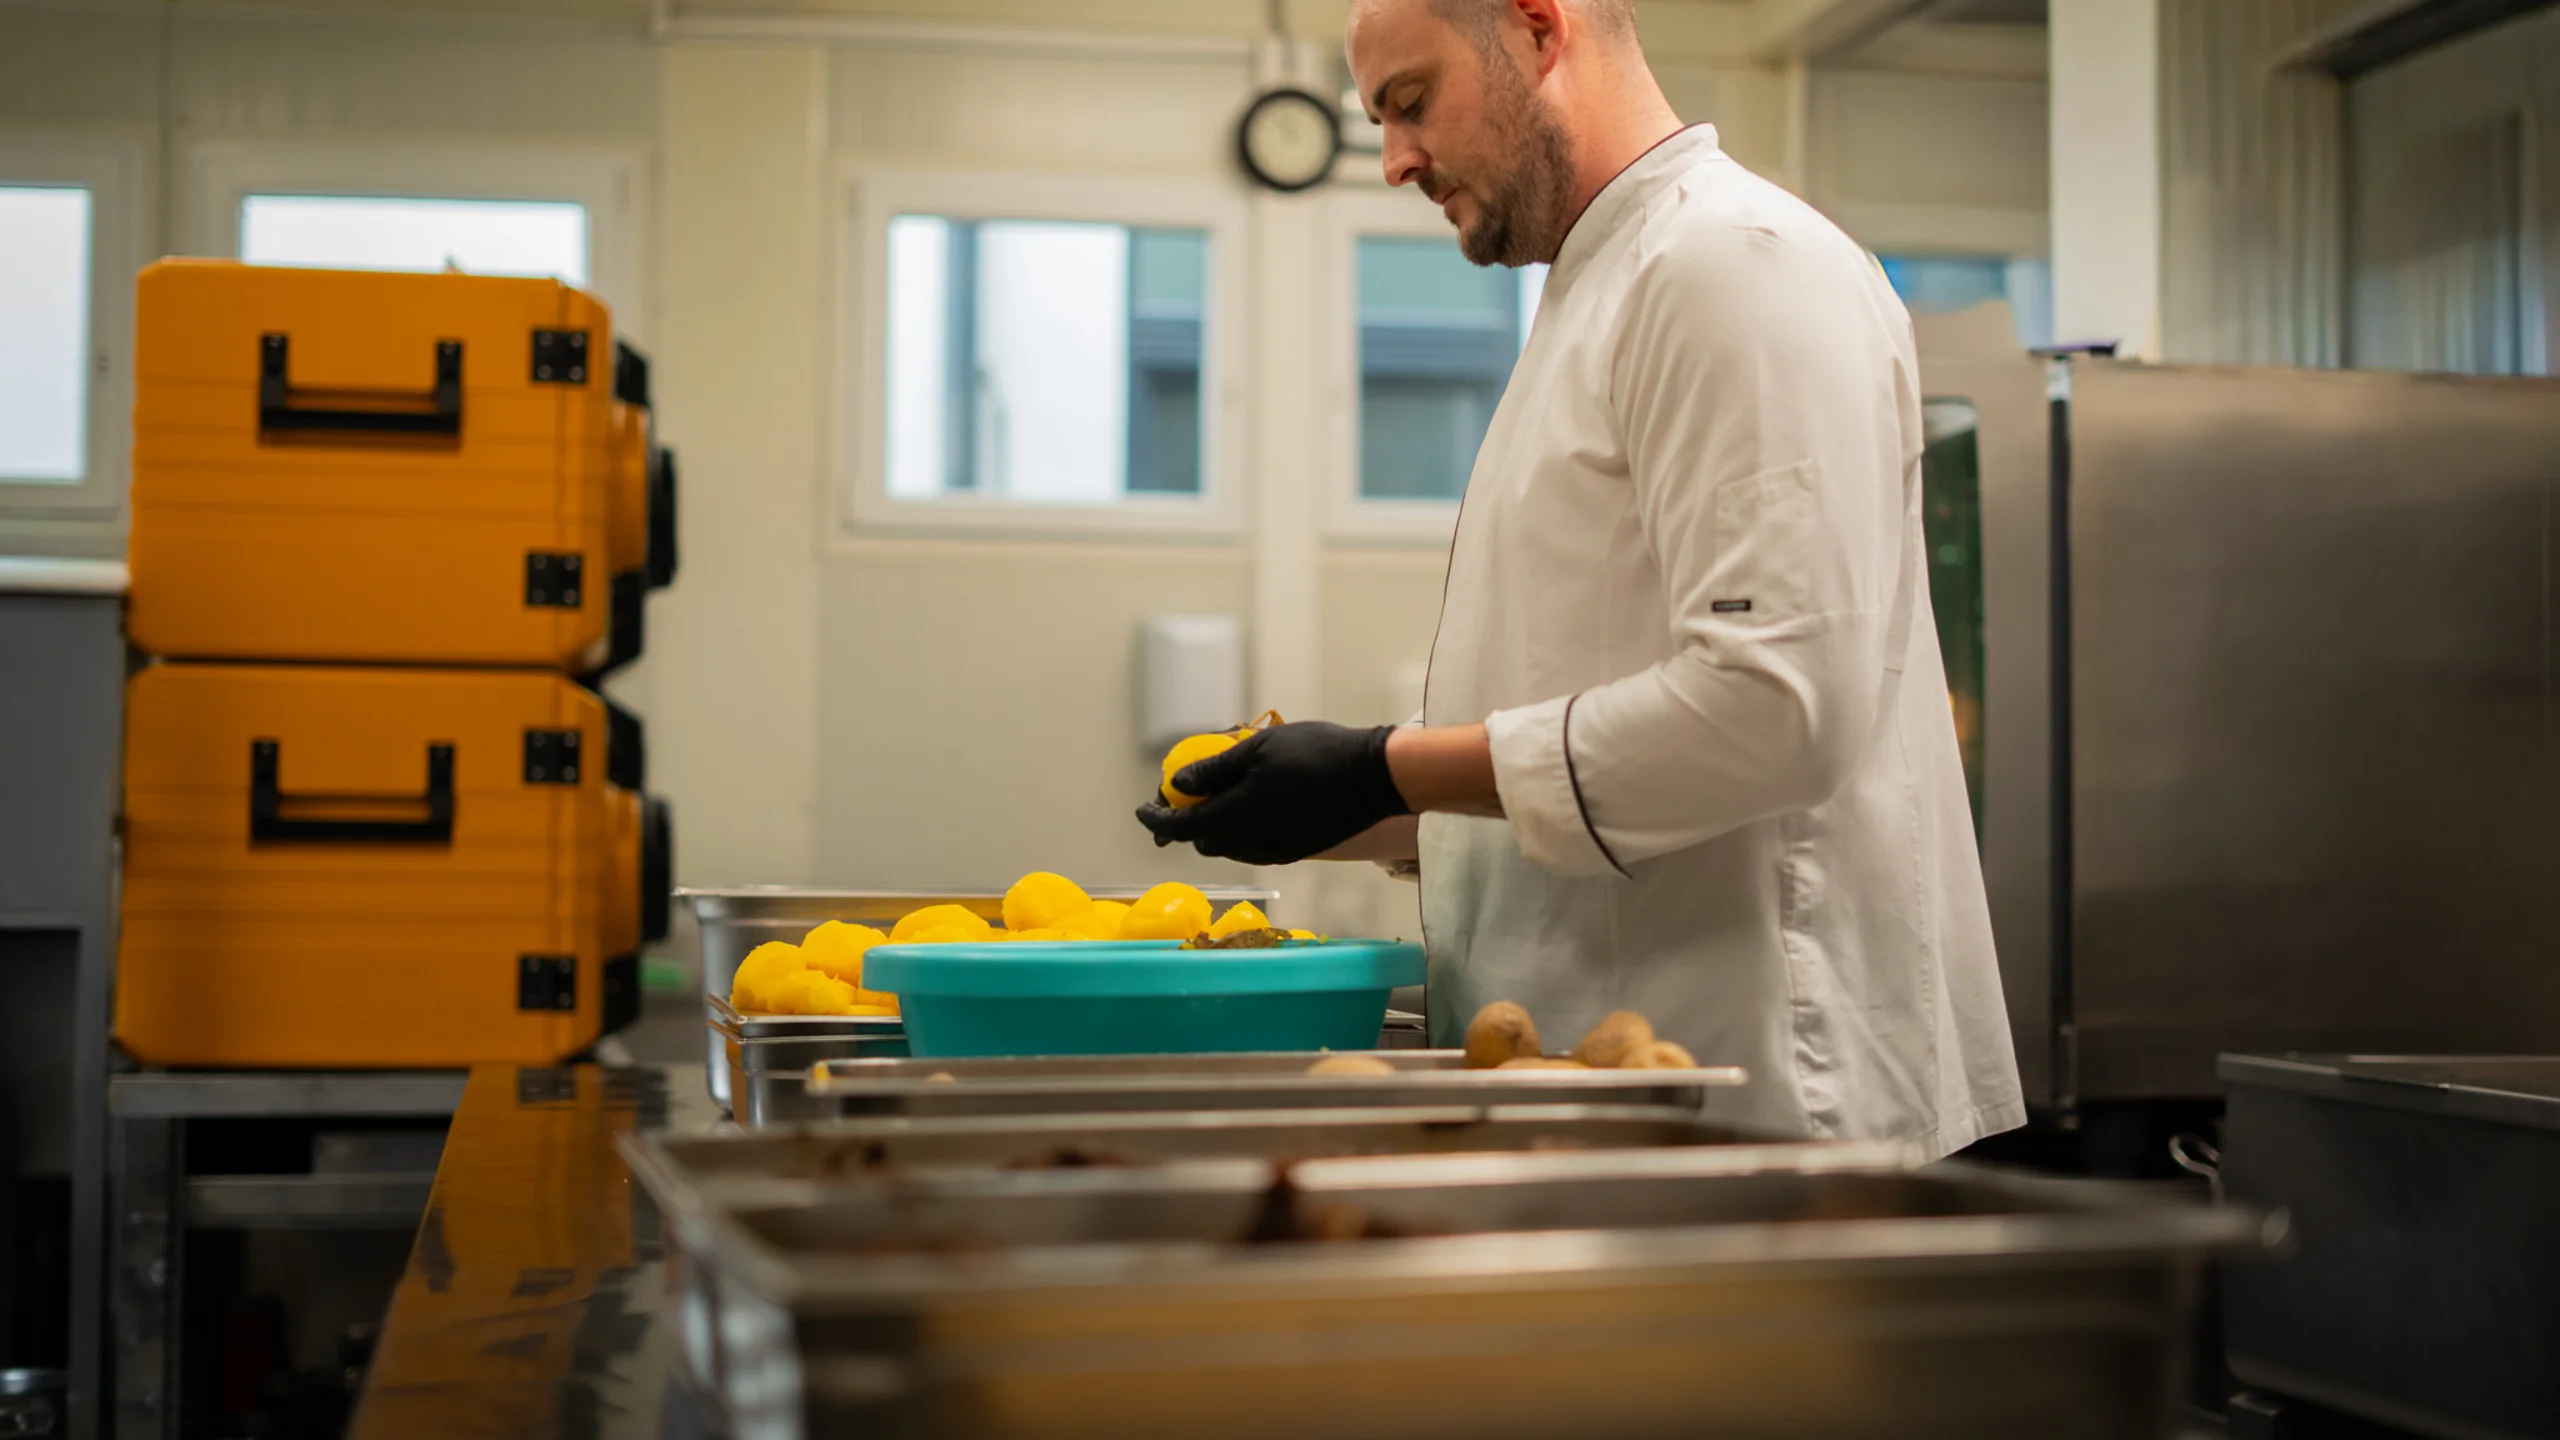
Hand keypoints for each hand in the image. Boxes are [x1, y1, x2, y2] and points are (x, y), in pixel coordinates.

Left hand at [1136, 721, 1411, 865]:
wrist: (1374, 778)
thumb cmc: (1316, 753)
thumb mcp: (1258, 748)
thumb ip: (1214, 770)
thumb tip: (1176, 786)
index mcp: (1237, 815)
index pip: (1181, 827)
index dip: (1156, 819)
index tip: (1144, 808)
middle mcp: (1251, 842)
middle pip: (1203, 841)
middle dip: (1186, 823)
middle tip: (1184, 796)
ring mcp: (1275, 850)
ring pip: (1229, 846)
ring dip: (1215, 827)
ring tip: (1220, 796)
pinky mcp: (1295, 851)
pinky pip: (1253, 848)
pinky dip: (1240, 832)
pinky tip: (1252, 807)